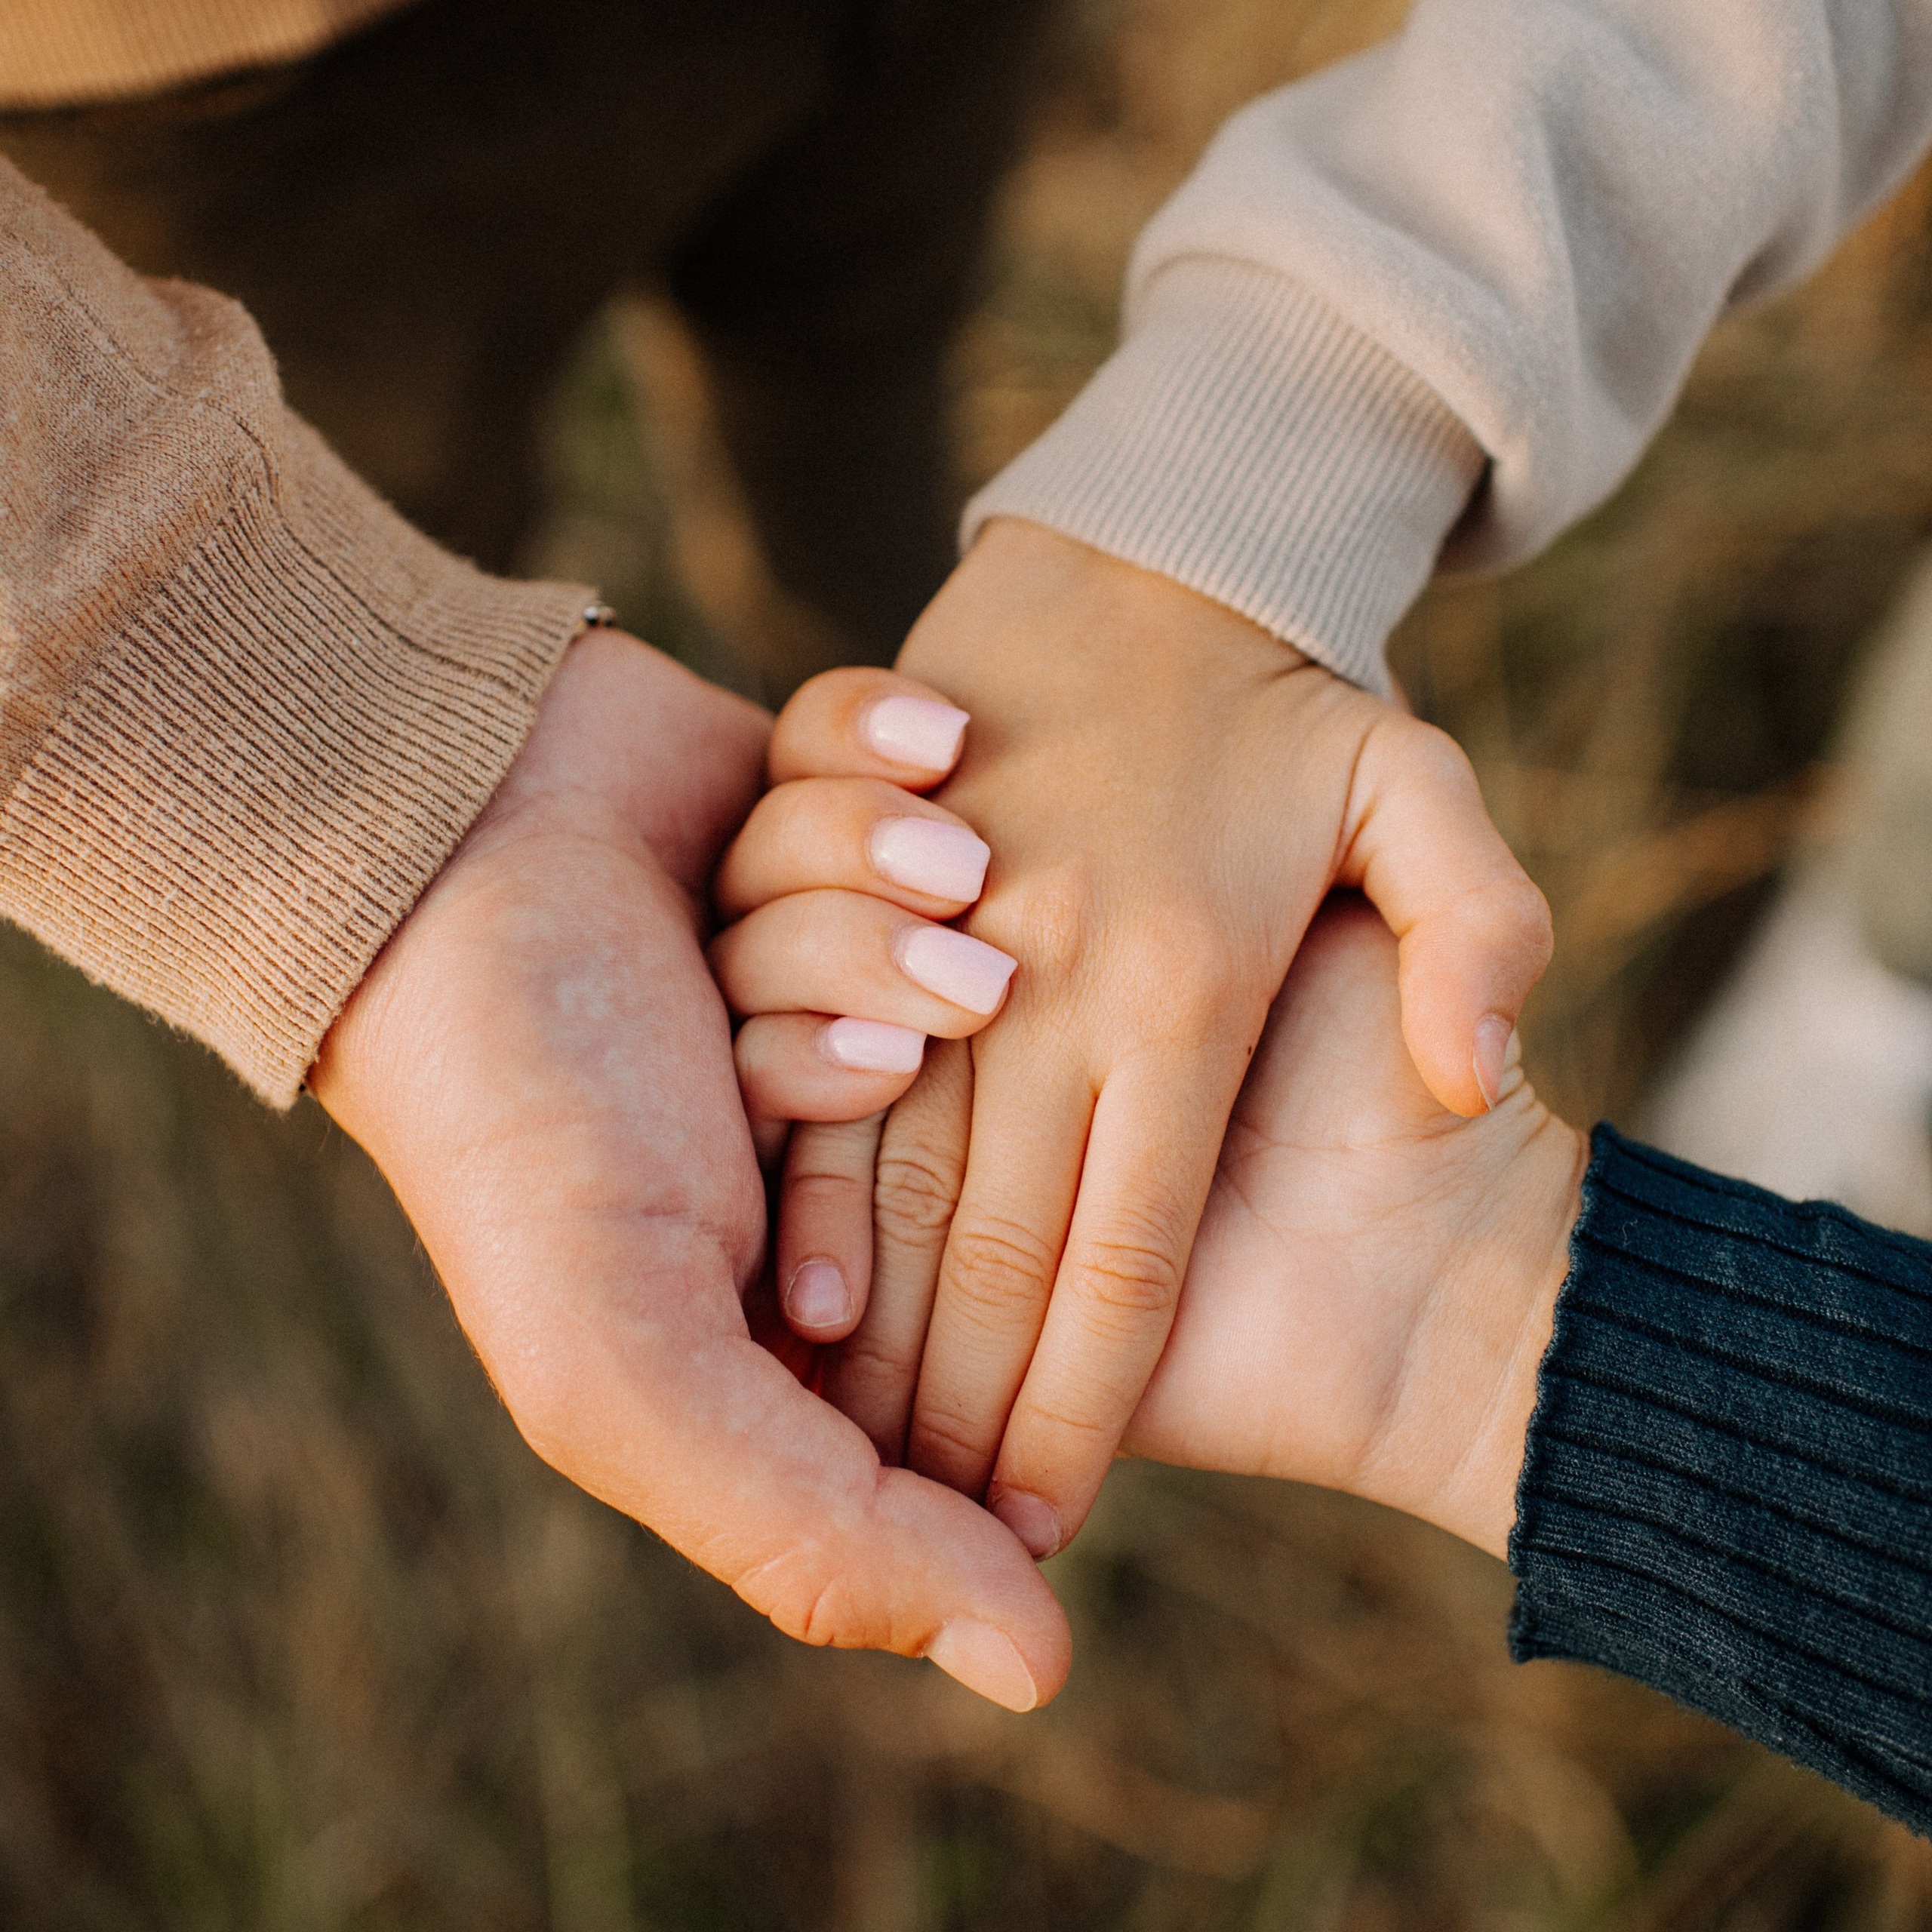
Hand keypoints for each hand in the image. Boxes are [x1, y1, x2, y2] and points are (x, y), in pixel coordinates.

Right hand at [308, 629, 1067, 1710]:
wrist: (426, 835)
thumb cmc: (520, 1105)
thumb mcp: (627, 1365)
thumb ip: (820, 1534)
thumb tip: (1043, 1676)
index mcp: (824, 1254)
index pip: (996, 1294)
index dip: (939, 1228)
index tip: (823, 1175)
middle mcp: (860, 1106)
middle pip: (996, 1061)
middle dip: (879, 1021)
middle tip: (790, 1023)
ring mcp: (862, 945)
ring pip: (973, 910)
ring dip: (846, 893)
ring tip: (741, 893)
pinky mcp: (855, 814)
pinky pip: (949, 775)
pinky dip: (870, 762)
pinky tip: (851, 765)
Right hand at [837, 520, 1551, 1556]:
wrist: (1131, 554)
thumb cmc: (1278, 696)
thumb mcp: (1416, 790)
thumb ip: (1482, 935)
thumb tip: (1478, 1081)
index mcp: (1178, 990)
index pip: (1117, 1258)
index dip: (1076, 1407)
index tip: (1041, 1531)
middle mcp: (1048, 983)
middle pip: (994, 1243)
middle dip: (959, 1407)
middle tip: (933, 1537)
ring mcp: (946, 938)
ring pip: (891, 1175)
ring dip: (868, 1324)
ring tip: (850, 1451)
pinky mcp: (867, 899)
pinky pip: (821, 1068)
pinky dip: (801, 1187)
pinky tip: (787, 1293)